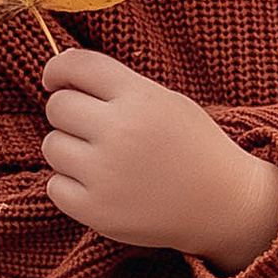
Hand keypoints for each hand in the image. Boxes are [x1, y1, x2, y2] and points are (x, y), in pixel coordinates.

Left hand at [40, 50, 277, 274]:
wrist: (224, 203)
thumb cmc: (194, 147)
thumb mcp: (168, 101)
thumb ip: (118, 85)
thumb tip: (59, 74)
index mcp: (141, 98)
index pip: (76, 67)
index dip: (57, 69)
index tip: (55, 79)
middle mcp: (120, 132)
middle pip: (58, 107)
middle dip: (70, 113)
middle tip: (95, 127)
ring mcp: (105, 174)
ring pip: (52, 146)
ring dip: (70, 150)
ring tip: (105, 159)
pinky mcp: (95, 210)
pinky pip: (55, 186)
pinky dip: (73, 185)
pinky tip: (104, 185)